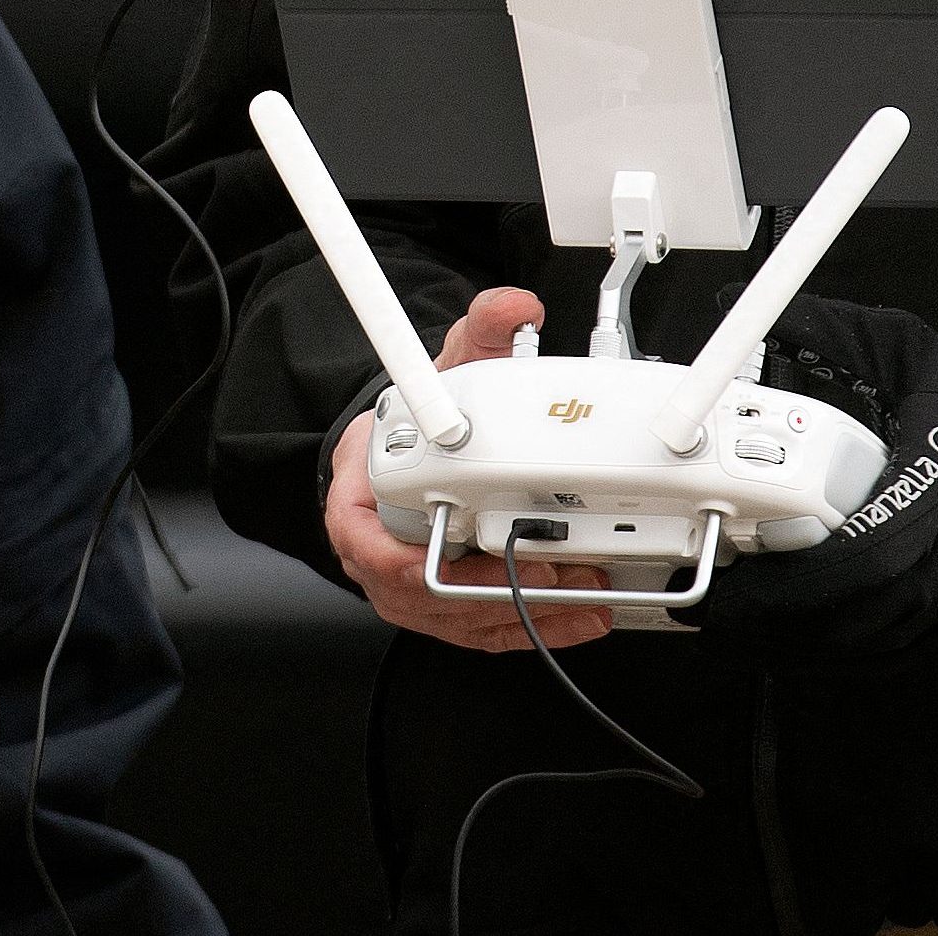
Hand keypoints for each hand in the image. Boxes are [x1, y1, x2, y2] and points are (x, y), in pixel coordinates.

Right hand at [322, 288, 616, 651]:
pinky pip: (485, 630)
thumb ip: (478, 335)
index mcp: (357, 501)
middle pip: (426, 594)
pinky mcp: (447, 608)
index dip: (404, 558)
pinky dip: (534, 627)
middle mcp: (378, 554)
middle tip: (550, 572)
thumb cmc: (410, 425)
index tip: (445, 554)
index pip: (364, 540)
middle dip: (494, 591)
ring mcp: (412, 588)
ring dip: (525, 615)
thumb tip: (513, 307)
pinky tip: (578, 616)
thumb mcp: (440, 370)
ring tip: (580, 598)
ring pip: (463, 621)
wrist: (401, 453)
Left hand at [682, 293, 937, 672]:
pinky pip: (886, 662)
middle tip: (708, 608)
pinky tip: (789, 638)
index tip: (726, 581)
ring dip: (790, 646)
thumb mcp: (910, 353)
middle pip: (848, 624)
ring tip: (733, 627)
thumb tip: (741, 308)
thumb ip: (828, 333)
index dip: (783, 589)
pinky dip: (832, 655)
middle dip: (768, 624)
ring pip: (862, 653)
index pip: (856, 566)